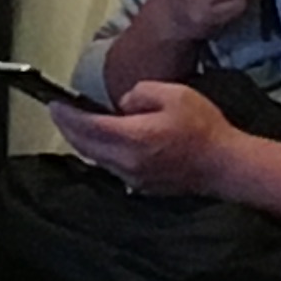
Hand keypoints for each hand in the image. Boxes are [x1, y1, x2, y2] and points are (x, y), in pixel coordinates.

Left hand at [54, 79, 241, 195]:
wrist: (227, 166)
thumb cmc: (203, 127)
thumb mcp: (172, 94)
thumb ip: (138, 94)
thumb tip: (122, 104)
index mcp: (133, 139)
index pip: (87, 127)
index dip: (67, 115)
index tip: (53, 103)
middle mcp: (128, 164)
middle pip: (86, 147)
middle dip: (68, 128)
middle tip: (58, 111)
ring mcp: (135, 179)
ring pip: (97, 159)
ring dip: (83, 142)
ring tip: (75, 123)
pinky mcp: (144, 187)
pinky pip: (112, 168)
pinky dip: (100, 152)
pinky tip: (101, 140)